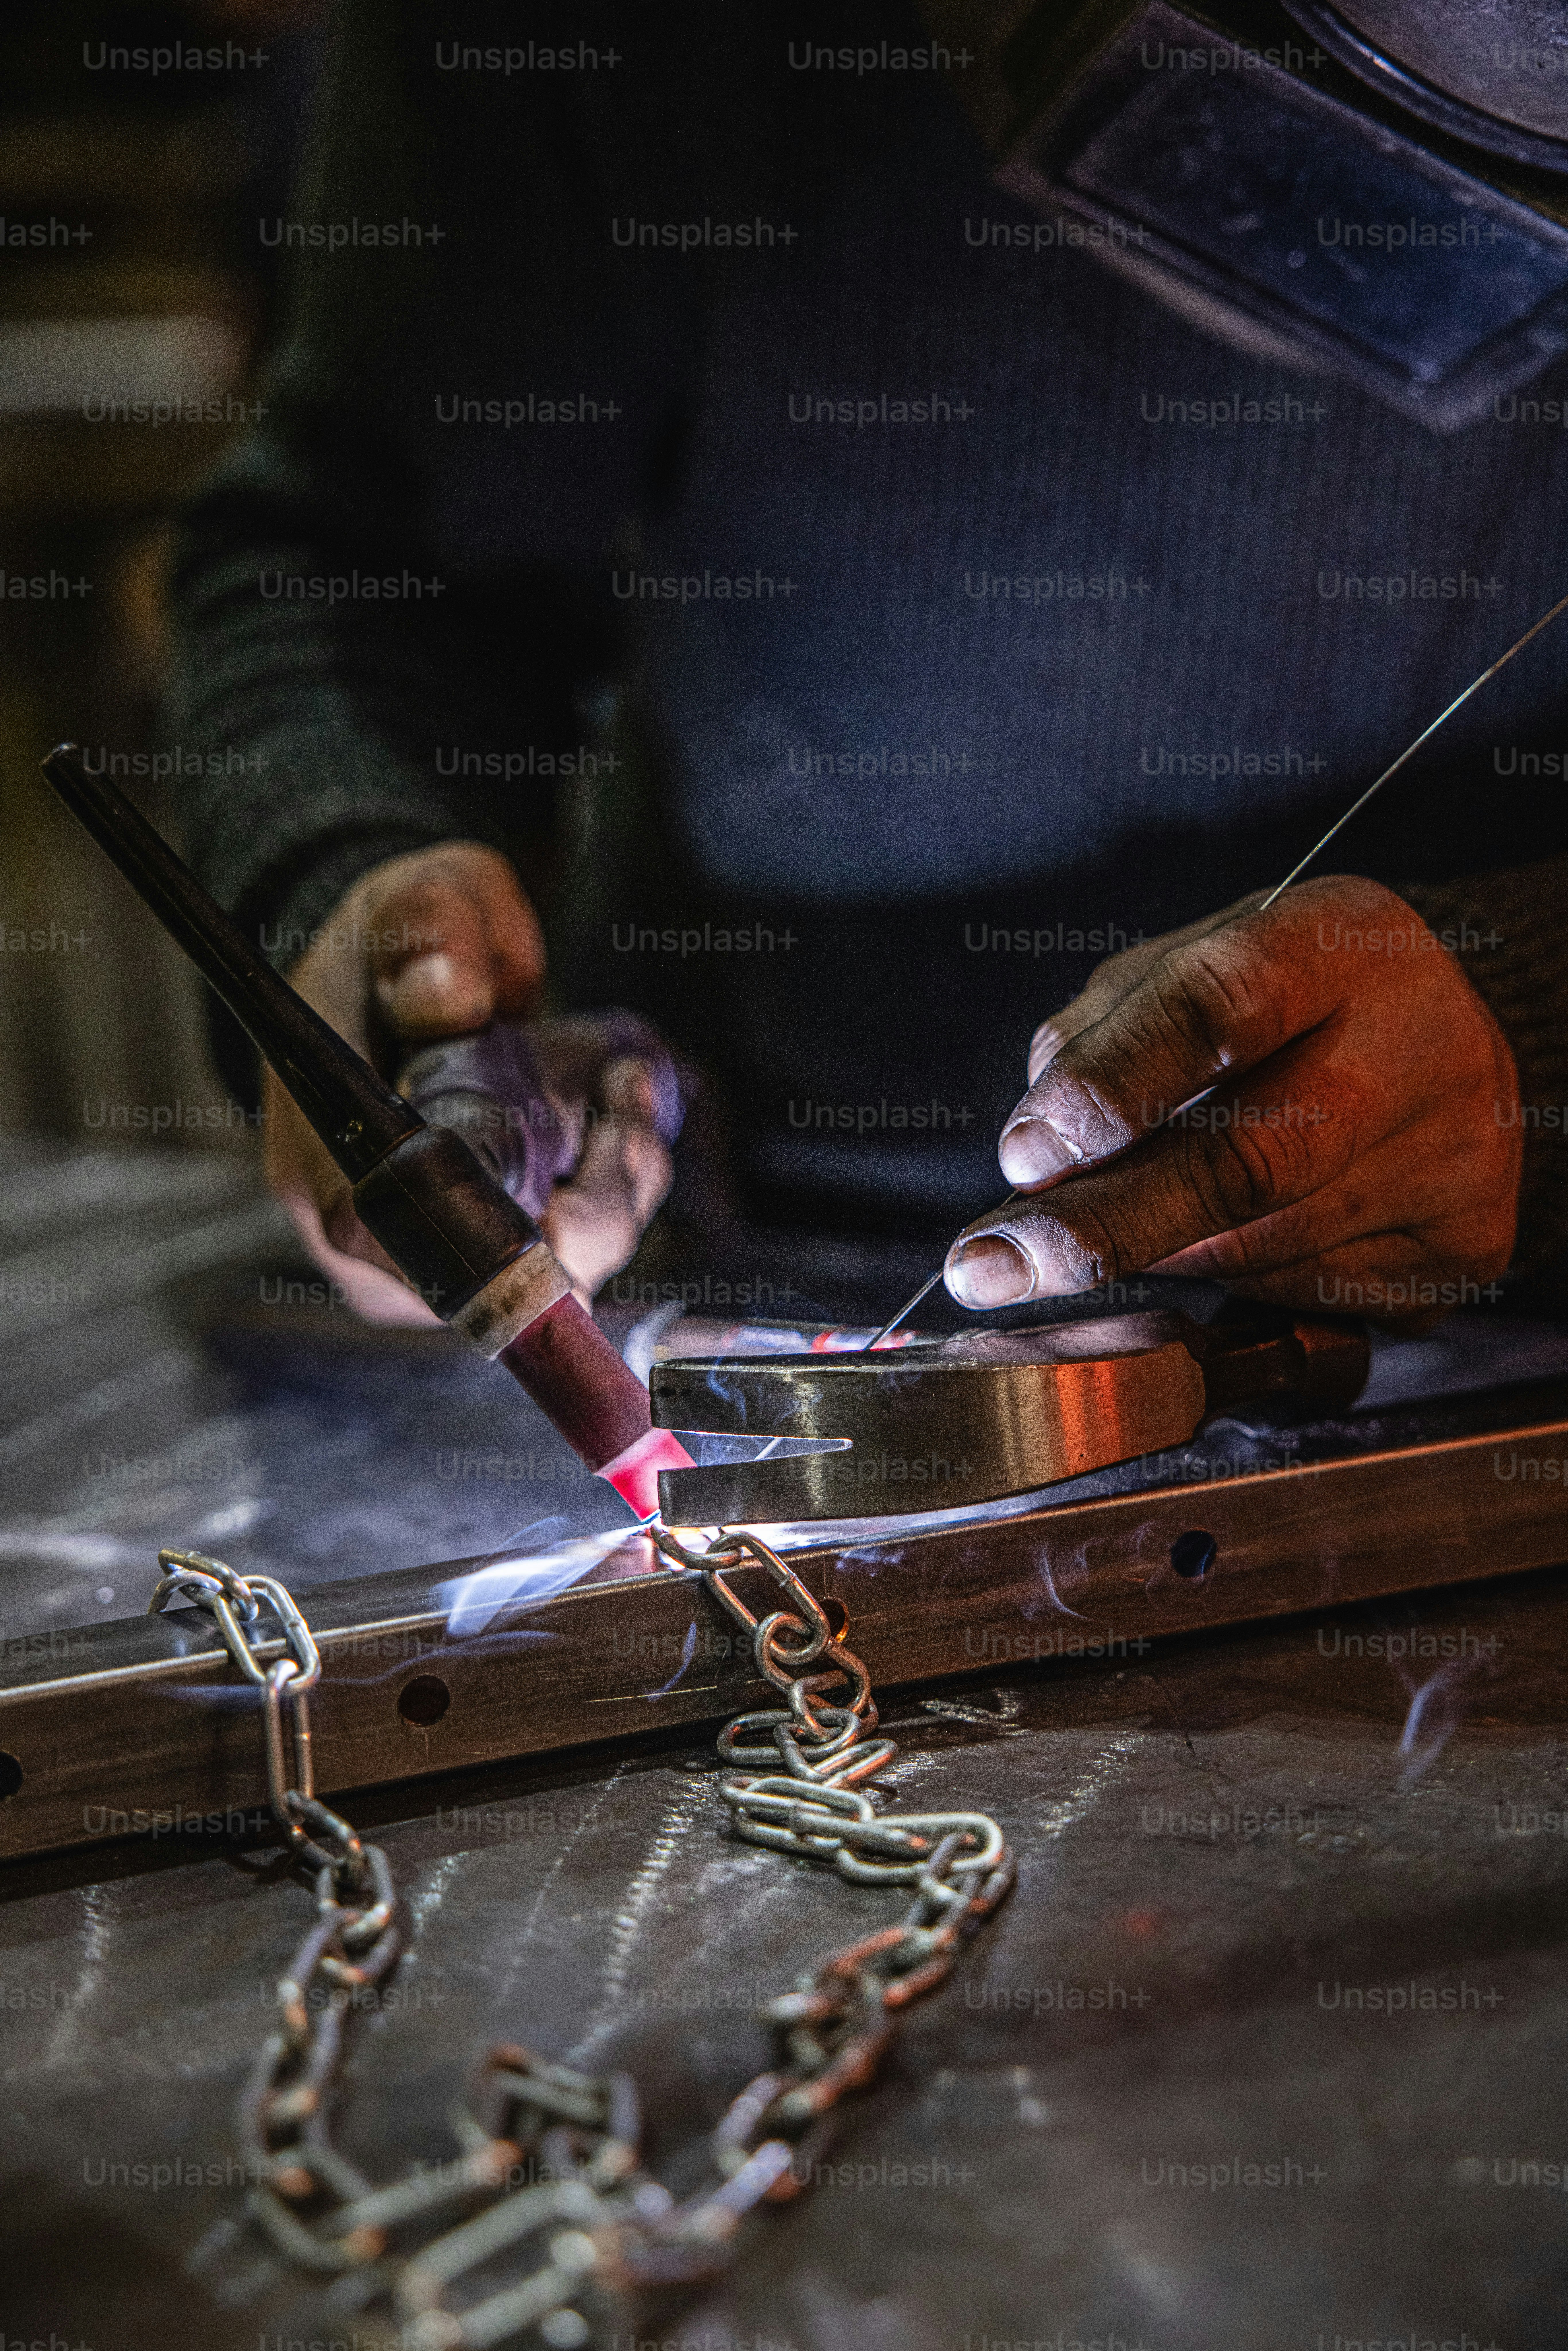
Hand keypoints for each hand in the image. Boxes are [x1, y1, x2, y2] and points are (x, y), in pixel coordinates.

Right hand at [261, 842, 672, 1318]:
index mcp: (327, 1168)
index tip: (583, 1179)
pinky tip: (619, 1113)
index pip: (414, 1249)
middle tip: (628, 1091)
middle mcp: (374, 1240)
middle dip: (600, 1195)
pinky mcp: (481, 1253)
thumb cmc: (391, 946)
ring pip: (560, 1269)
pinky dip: (613, 1187)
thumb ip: (429, 931)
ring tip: (628, 1081)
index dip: (508, 1247)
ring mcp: (431, 1256)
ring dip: (620, 1182)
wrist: (387, 978)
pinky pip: (573, 1250)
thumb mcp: (412, 901)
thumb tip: (449, 994)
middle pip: (511, 1279)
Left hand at [944, 877, 1521, 1330]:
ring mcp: (1453, 1158)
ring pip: (1252, 1246)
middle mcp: (1421, 1046)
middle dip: (1100, 1227)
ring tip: (1130, 1223)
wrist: (1436, 1047)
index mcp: (1338, 941)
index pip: (1216, 1009)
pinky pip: (1300, 1296)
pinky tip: (1239, 1233)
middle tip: (989, 1267)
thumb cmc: (1281, 1005)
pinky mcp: (1460, 1248)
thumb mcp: (1182, 973)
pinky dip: (1237, 1280)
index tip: (1023, 1159)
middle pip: (1243, 1162)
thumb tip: (1034, 1171)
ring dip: (1158, 1249)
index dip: (1109, 1091)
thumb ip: (1097, 1049)